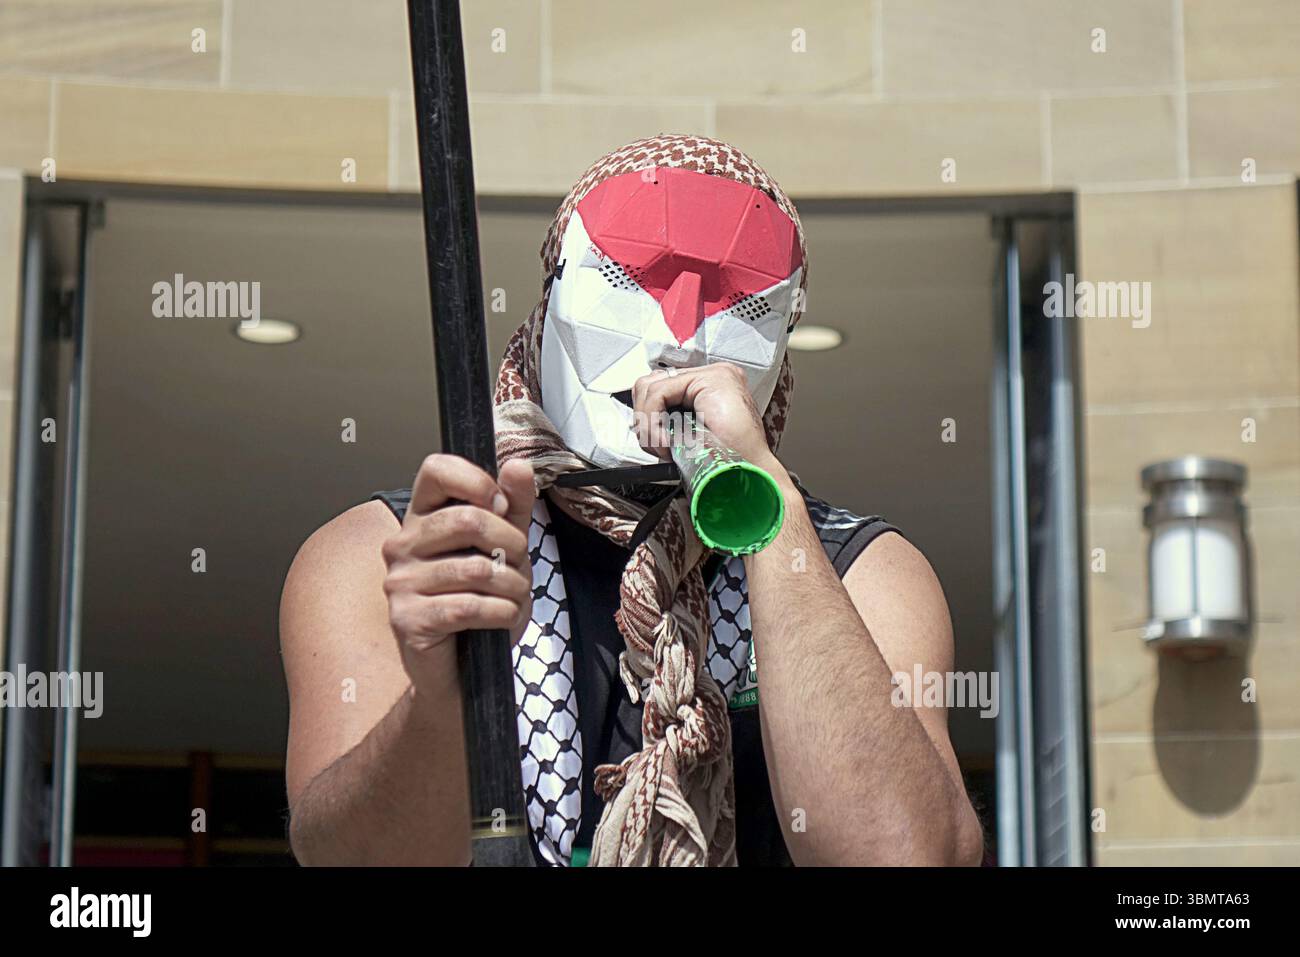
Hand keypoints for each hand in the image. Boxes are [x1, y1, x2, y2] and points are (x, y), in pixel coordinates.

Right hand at [380, 454, 534, 691]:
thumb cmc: (480, 607)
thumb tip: (518, 466)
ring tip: (512, 597)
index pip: (436, 470)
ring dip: (512, 586)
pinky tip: (502, 619)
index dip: (476, 480)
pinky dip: (502, 614)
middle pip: (467, 520)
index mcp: (421, 518)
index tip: (501, 505)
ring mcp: (399, 583)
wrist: (462, 673)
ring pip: (476, 569)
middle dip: (511, 544)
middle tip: (515, 564)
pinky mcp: (407, 620)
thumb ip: (513, 507)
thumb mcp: (505, 549)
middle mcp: (402, 545)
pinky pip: (470, 606)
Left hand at [631, 362, 778, 468]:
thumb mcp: (684, 438)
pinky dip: (654, 424)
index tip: (656, 444)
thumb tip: (639, 420)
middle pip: (650, 384)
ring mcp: (715, 374)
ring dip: (649, 425)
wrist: (749, 474)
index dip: (647, 417)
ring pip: (651, 387)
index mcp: (704, 389)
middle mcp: (710, 377)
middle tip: (661, 447)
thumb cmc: (723, 463)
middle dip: (644, 420)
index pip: (658, 389)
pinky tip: (670, 442)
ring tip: (668, 447)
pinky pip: (659, 393)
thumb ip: (667, 421)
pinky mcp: (714, 378)